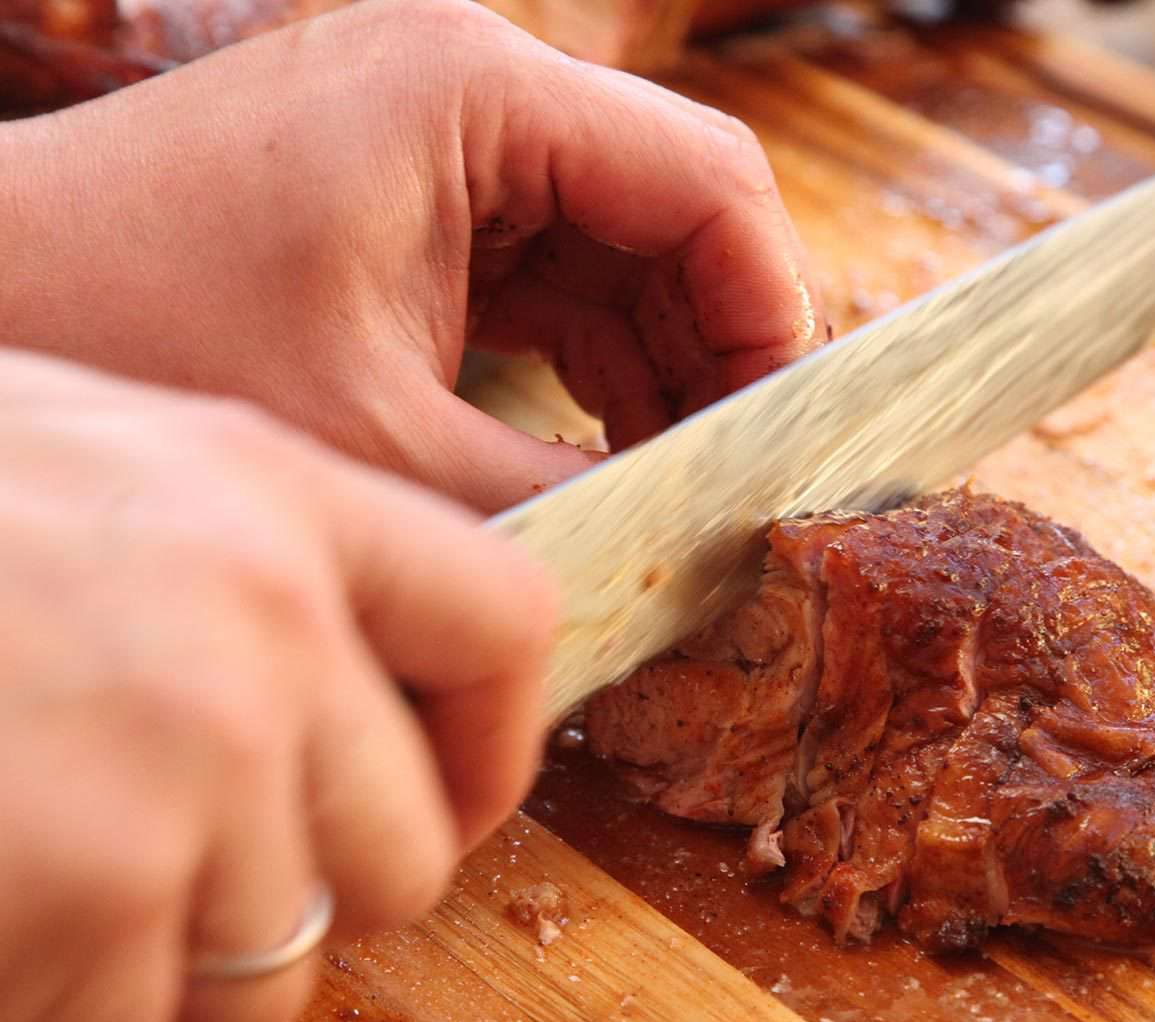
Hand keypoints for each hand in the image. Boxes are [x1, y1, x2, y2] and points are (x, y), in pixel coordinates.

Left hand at [0, 0, 824, 512]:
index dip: (775, 317)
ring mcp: (440, 146)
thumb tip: (679, 554)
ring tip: (668, 491)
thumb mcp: (374, 440)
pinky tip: (595, 458)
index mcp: (477, 94)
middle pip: (678, 218)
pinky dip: (587, 372)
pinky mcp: (410, 208)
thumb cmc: (130, 331)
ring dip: (658, 374)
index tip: (784, 441)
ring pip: (621, 258)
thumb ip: (555, 497)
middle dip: (720, 356)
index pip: (712, 184)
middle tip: (731, 487)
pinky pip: (549, 284)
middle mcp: (471, 94)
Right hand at [0, 348, 554, 1021]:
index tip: (436, 793)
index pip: (504, 622)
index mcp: (271, 497)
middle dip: (310, 898)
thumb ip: (238, 563)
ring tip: (33, 889)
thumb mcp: (78, 459)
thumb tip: (350, 701)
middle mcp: (259, 628)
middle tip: (182, 876)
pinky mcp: (85, 895)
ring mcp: (180, 771)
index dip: (488, 736)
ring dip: (159, 974)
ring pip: (273, 970)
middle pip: (409, 851)